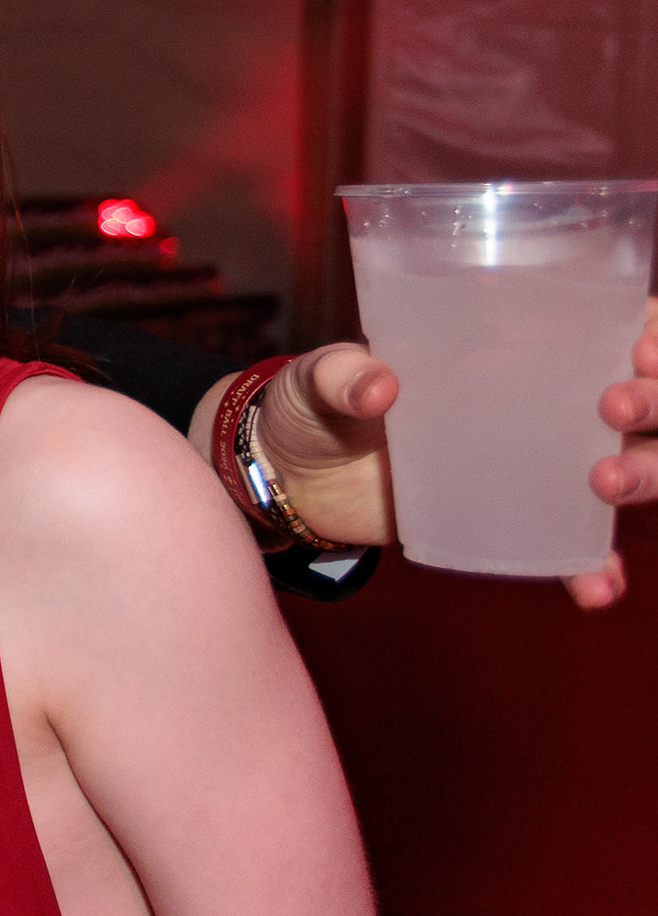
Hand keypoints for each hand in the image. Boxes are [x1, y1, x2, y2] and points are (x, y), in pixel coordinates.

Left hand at [254, 297, 657, 608]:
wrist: (293, 479)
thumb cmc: (314, 406)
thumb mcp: (317, 378)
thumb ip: (341, 374)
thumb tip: (380, 389)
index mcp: (512, 345)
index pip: (611, 327)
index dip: (650, 334)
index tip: (642, 345)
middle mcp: (546, 400)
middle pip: (639, 402)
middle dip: (654, 403)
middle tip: (616, 408)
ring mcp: (540, 462)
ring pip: (628, 467)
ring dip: (642, 476)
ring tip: (606, 485)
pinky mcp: (519, 516)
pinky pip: (574, 546)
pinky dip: (592, 566)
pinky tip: (598, 588)